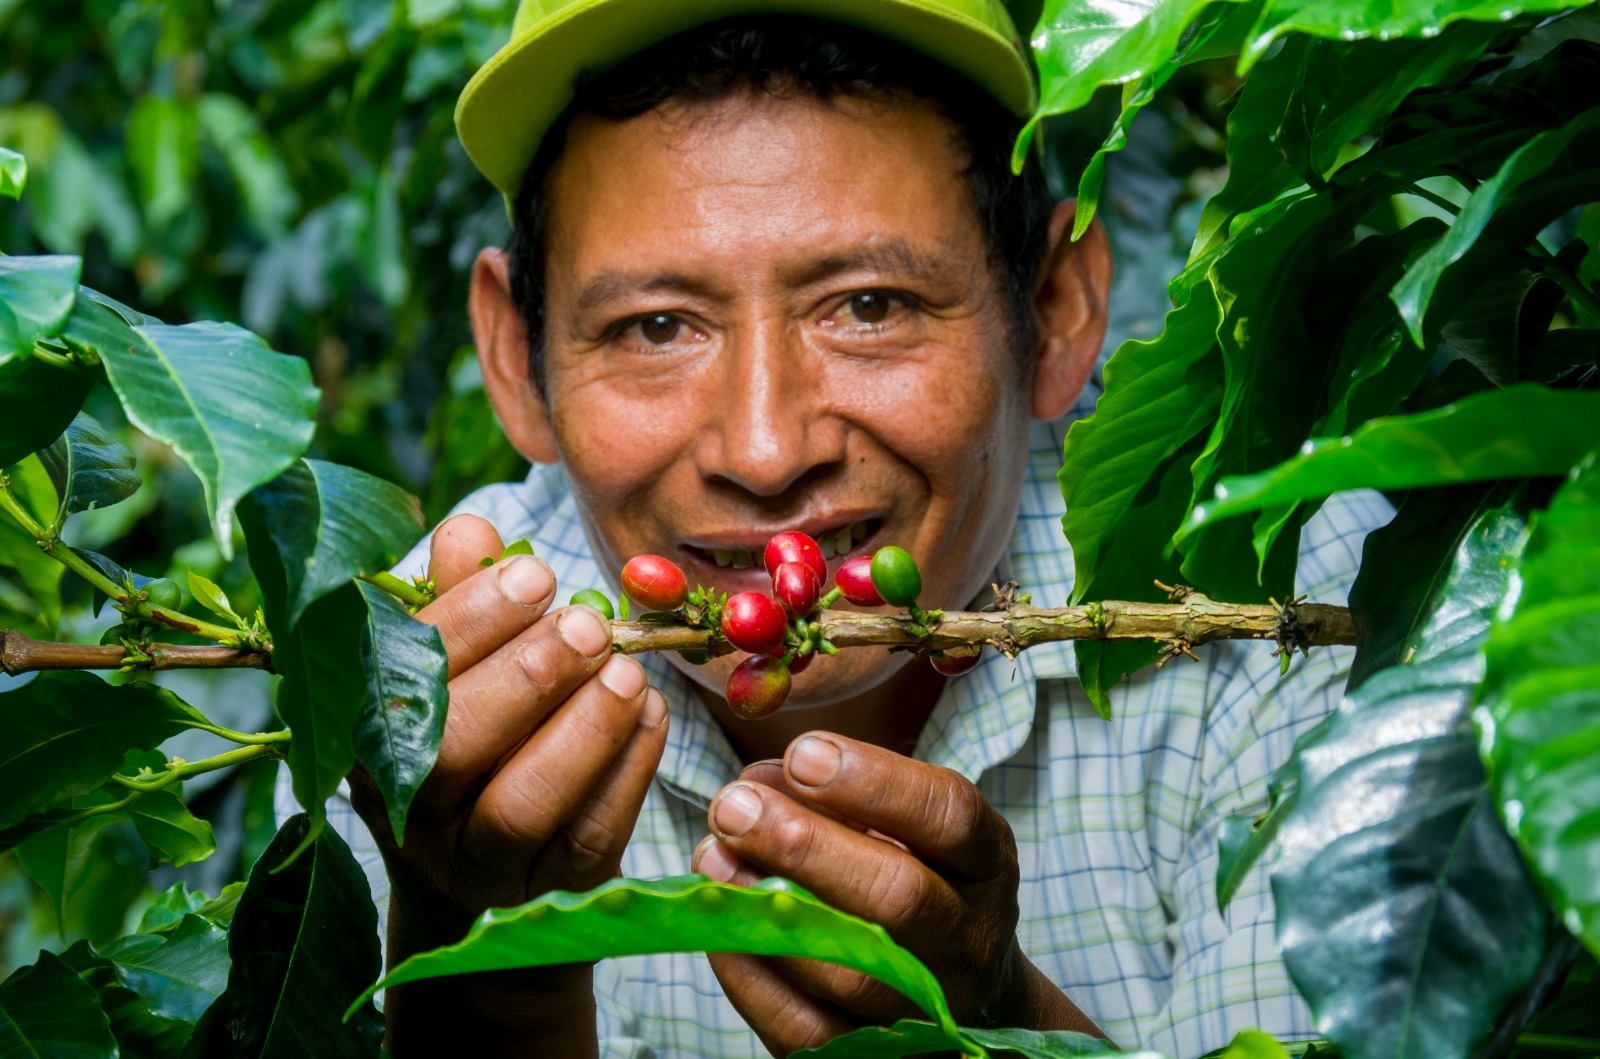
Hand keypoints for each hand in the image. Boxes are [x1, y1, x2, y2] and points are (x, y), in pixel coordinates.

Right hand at [347, 514, 669, 1055]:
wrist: (477, 861)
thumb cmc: (469, 723)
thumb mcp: (452, 660)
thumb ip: (459, 595)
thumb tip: (470, 531)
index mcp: (370, 733)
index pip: (405, 676)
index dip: (472, 621)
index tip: (535, 576)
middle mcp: (410, 809)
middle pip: (456, 749)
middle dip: (530, 677)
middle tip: (587, 626)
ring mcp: (477, 861)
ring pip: (522, 807)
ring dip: (583, 730)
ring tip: (627, 672)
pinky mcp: (547, 888)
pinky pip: (588, 837)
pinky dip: (628, 770)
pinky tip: (652, 714)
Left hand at [691, 734, 1100, 1054]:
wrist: (960, 988)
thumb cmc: (919, 874)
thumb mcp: (910, 823)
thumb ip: (842, 793)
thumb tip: (756, 782)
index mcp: (986, 863)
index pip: (951, 818)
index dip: (876, 783)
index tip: (801, 753)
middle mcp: (968, 939)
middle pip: (899, 898)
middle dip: (806, 846)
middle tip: (733, 805)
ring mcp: (926, 1008)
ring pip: (850, 971)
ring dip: (768, 909)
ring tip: (711, 856)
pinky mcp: (872, 1056)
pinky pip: (806, 1030)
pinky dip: (752, 977)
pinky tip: (715, 922)